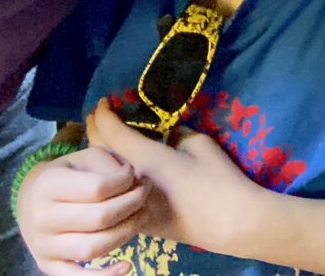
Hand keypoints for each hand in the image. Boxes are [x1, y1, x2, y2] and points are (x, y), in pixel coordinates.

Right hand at [16, 141, 146, 275]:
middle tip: (145, 194)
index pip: (99, 188)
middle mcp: (42, 217)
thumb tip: (133, 183)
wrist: (33, 198)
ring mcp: (43, 245)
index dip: (126, 181)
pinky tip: (127, 266)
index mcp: (49, 185)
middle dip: (133, 205)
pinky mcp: (47, 265)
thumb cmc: (70, 174)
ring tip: (141, 216)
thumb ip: (110, 164)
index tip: (136, 175)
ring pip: (94, 249)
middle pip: (100, 218)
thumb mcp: (87, 157)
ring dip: (127, 233)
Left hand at [86, 100, 257, 255]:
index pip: (113, 132)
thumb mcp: (200, 143)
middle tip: (98, 116)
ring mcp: (130, 204)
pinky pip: (114, 192)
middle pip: (100, 154)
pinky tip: (119, 165)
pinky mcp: (137, 219)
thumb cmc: (219, 179)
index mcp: (147, 159)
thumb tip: (165, 135)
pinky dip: (110, 174)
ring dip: (100, 153)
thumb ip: (176, 134)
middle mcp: (130, 182)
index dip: (104, 114)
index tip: (104, 101)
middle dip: (95, 131)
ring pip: (102, 175)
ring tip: (104, 137)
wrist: (229, 222)